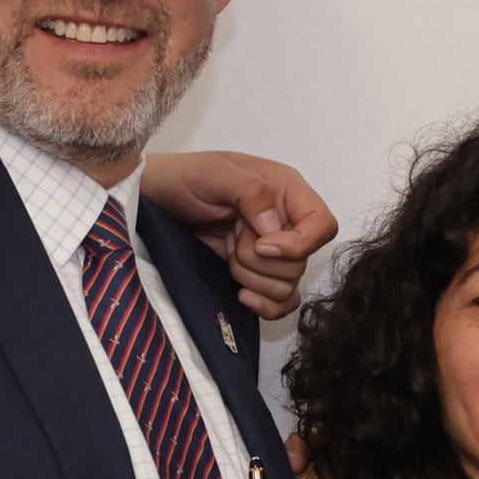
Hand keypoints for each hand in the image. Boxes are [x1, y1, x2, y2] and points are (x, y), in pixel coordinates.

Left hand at [139, 150, 336, 318]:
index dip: (300, 243)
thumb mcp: (215, 173)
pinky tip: (241, 295)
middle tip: (231, 240)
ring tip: (227, 256)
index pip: (323, 225)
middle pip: (301, 263)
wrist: (156, 202)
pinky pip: (282, 303)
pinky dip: (264, 305)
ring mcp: (273, 253)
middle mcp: (286, 223)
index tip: (262, 245)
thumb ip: (250, 192)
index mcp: (286, 192)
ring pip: (288, 286)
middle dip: (259, 261)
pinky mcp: (258, 275)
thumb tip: (272, 228)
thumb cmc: (184, 178)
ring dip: (252, 278)